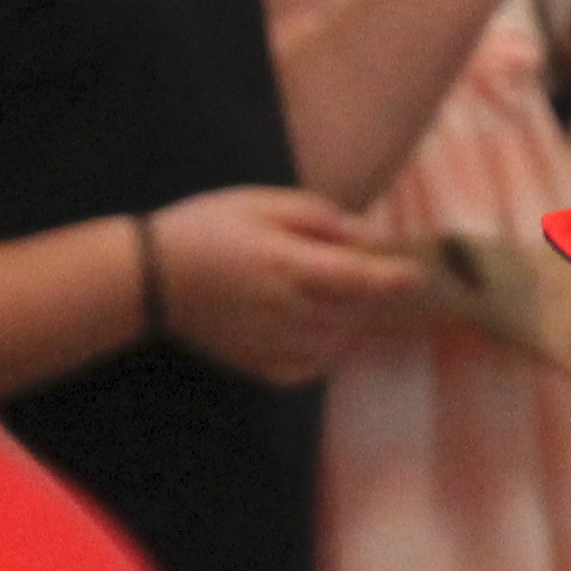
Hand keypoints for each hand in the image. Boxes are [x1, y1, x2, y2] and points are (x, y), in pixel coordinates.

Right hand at [147, 188, 424, 386]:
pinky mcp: (258, 363)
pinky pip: (309, 367)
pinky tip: (317, 331)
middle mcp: (289, 311)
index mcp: (291, 266)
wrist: (152, 276)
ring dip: (350, 319)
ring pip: (337, 340)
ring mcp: (274, 342)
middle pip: (355, 311)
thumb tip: (367, 239)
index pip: (361, 280)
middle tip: (365, 273)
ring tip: (336, 296)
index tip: (418, 275)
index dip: (395, 279)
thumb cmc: (208, 227)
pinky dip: (324, 353)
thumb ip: (320, 219)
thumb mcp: (263, 203)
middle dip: (369, 293)